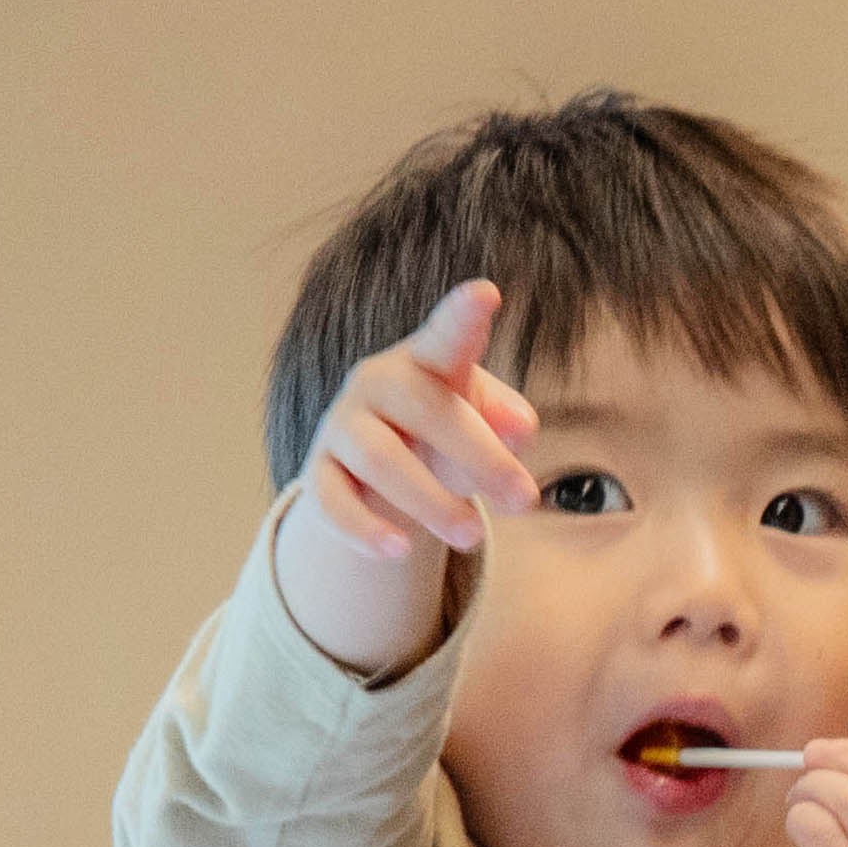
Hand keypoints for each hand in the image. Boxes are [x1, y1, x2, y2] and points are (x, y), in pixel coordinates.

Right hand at [274, 276, 540, 684]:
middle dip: (480, 456)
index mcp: (425, 361)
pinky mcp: (320, 474)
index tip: (486, 294)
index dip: (463, 316)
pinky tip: (398, 552)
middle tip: (527, 500)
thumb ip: (503, 418)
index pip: (445, 337)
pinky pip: (332, 501)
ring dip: (430, 501)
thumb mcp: (480, 421)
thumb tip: (521, 427)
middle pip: (426, 410)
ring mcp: (342, 427)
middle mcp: (376, 383)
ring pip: (379, 460)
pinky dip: (364, 529)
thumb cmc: (445, 434)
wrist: (381, 473)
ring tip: (475, 535)